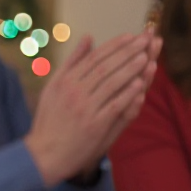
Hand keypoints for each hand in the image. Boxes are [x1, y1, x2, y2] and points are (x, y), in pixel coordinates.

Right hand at [24, 28, 158, 187]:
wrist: (44, 155)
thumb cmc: (49, 121)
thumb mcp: (54, 87)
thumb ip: (72, 62)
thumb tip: (88, 37)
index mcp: (65, 81)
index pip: (94, 58)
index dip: (114, 46)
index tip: (130, 36)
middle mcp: (74, 92)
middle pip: (105, 67)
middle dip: (127, 52)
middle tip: (144, 40)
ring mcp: (84, 109)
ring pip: (111, 83)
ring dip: (130, 69)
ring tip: (146, 57)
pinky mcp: (94, 126)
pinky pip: (114, 106)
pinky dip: (127, 94)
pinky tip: (140, 85)